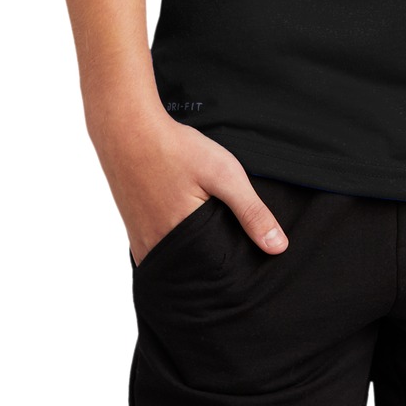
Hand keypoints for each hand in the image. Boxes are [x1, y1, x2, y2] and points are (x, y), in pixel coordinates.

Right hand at [89, 103, 289, 264]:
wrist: (127, 129)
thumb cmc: (175, 149)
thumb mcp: (223, 175)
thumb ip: (251, 211)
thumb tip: (278, 247)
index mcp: (182, 244)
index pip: (215, 276)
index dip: (234, 270)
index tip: (248, 261)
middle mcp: (158, 251)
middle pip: (194, 273)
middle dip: (214, 268)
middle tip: (232, 251)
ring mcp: (142, 242)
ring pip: (177, 264)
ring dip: (194, 258)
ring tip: (212, 243)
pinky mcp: (134, 231)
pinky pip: (160, 253)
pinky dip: (176, 249)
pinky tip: (187, 232)